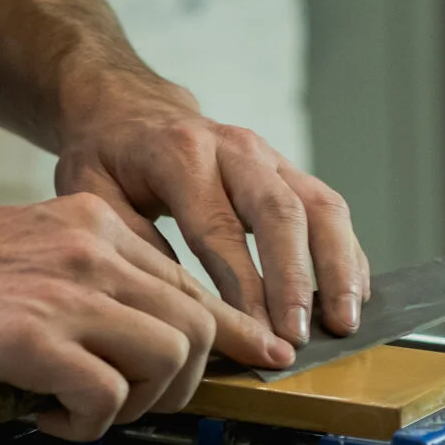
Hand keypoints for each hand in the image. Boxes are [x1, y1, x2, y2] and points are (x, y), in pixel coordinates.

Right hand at [0, 194, 294, 440]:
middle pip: (196, 323)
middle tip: (125, 408)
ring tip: (83, 413)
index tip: (257, 360)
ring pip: (170, 356)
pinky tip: (45, 419)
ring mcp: (61, 289)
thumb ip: (82, 290)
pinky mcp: (28, 336)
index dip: (229, 332)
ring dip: (139, 405)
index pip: (188, 280)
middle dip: (180, 384)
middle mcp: (87, 246)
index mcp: (87, 223)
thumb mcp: (21, 265)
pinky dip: (88, 424)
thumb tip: (136, 345)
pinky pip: (106, 396)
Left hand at [54, 74, 371, 348]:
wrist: (129, 108)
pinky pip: (329, 208)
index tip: (257, 335)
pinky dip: (348, 253)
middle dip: (296, 281)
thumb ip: (130, 242)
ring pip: (320, 207)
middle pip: (281, 213)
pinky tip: (354, 295)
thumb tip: (178, 301)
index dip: (244, 286)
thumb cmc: (107, 159)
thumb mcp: (90, 194)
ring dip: (338, 267)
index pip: (220, 228)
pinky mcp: (288, 171)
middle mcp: (234, 148)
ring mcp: (268, 157)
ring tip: (345, 321)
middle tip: (300, 336)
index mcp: (181, 154)